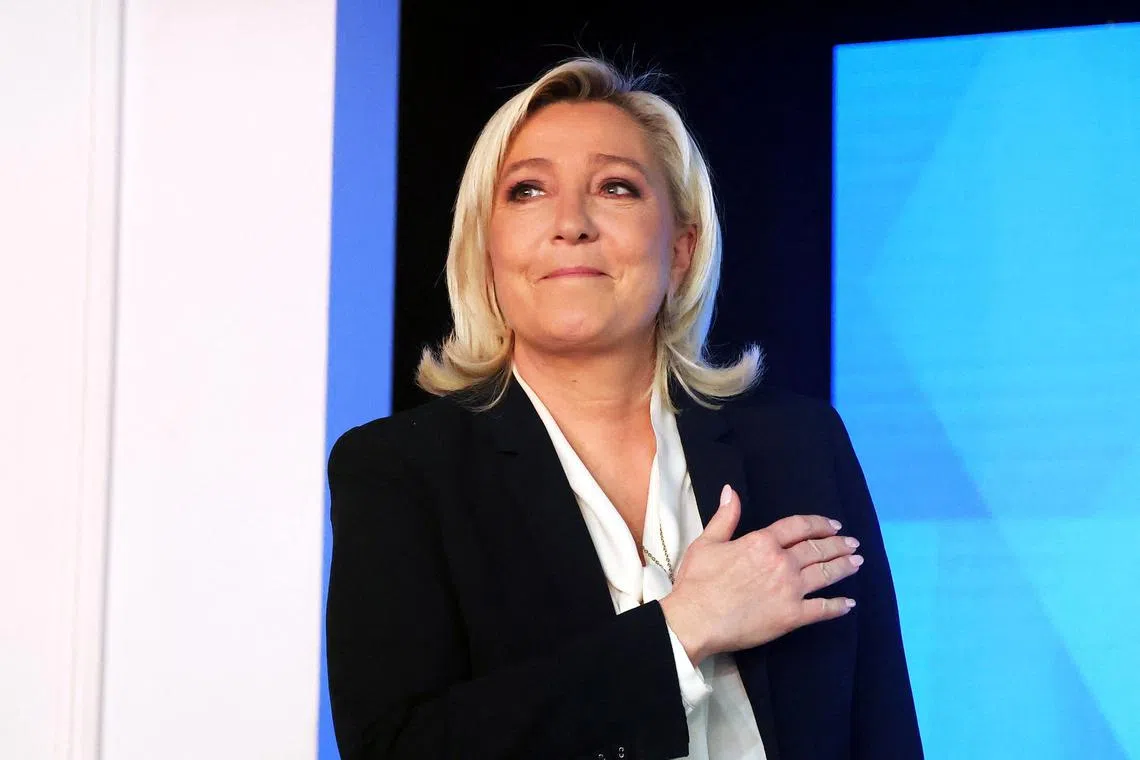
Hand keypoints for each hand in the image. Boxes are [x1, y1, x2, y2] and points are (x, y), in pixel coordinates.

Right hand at [659, 484, 860, 664]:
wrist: (695, 619)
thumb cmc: (697, 581)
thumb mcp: (707, 542)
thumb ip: (725, 517)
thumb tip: (730, 490)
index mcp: (762, 542)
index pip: (798, 527)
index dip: (818, 524)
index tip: (833, 525)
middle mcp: (781, 563)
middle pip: (817, 549)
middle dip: (838, 544)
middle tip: (852, 543)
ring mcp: (790, 590)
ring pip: (825, 574)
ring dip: (844, 567)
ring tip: (857, 562)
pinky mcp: (791, 617)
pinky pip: (822, 609)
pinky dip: (838, 606)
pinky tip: (849, 603)